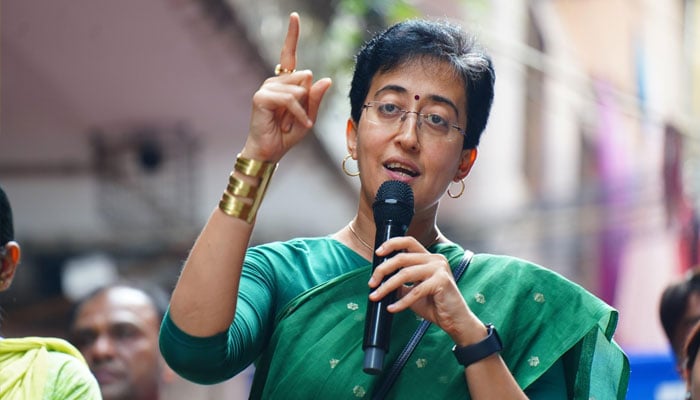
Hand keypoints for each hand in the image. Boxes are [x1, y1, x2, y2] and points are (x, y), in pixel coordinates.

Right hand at [242, 12, 331, 162]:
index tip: (294, 16)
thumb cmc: (287, 134)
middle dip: (307, 101)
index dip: (292, 35)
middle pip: (305, 77)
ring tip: (289, 123)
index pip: (289, 55)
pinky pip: (289, 99)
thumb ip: (316, 99)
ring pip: (298, 89)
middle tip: (295, 118)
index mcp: (286, 83)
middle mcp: (275, 81)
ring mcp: (266, 88)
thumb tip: (325, 79)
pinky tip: (292, 124)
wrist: (270, 151)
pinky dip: (296, 113)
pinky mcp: (261, 97)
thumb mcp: (308, 116)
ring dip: (300, 110)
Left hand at [367, 237, 481, 341]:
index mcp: (429, 258)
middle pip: (402, 258)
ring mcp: (439, 269)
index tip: (378, 253)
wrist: (455, 321)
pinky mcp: (441, 282)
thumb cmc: (436, 305)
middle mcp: (435, 259)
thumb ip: (400, 283)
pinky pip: (415, 291)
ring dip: (387, 286)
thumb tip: (380, 281)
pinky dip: (401, 301)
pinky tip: (392, 308)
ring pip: (405, 273)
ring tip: (376, 296)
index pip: (409, 242)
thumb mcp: (413, 291)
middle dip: (382, 270)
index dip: (391, 244)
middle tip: (371, 283)